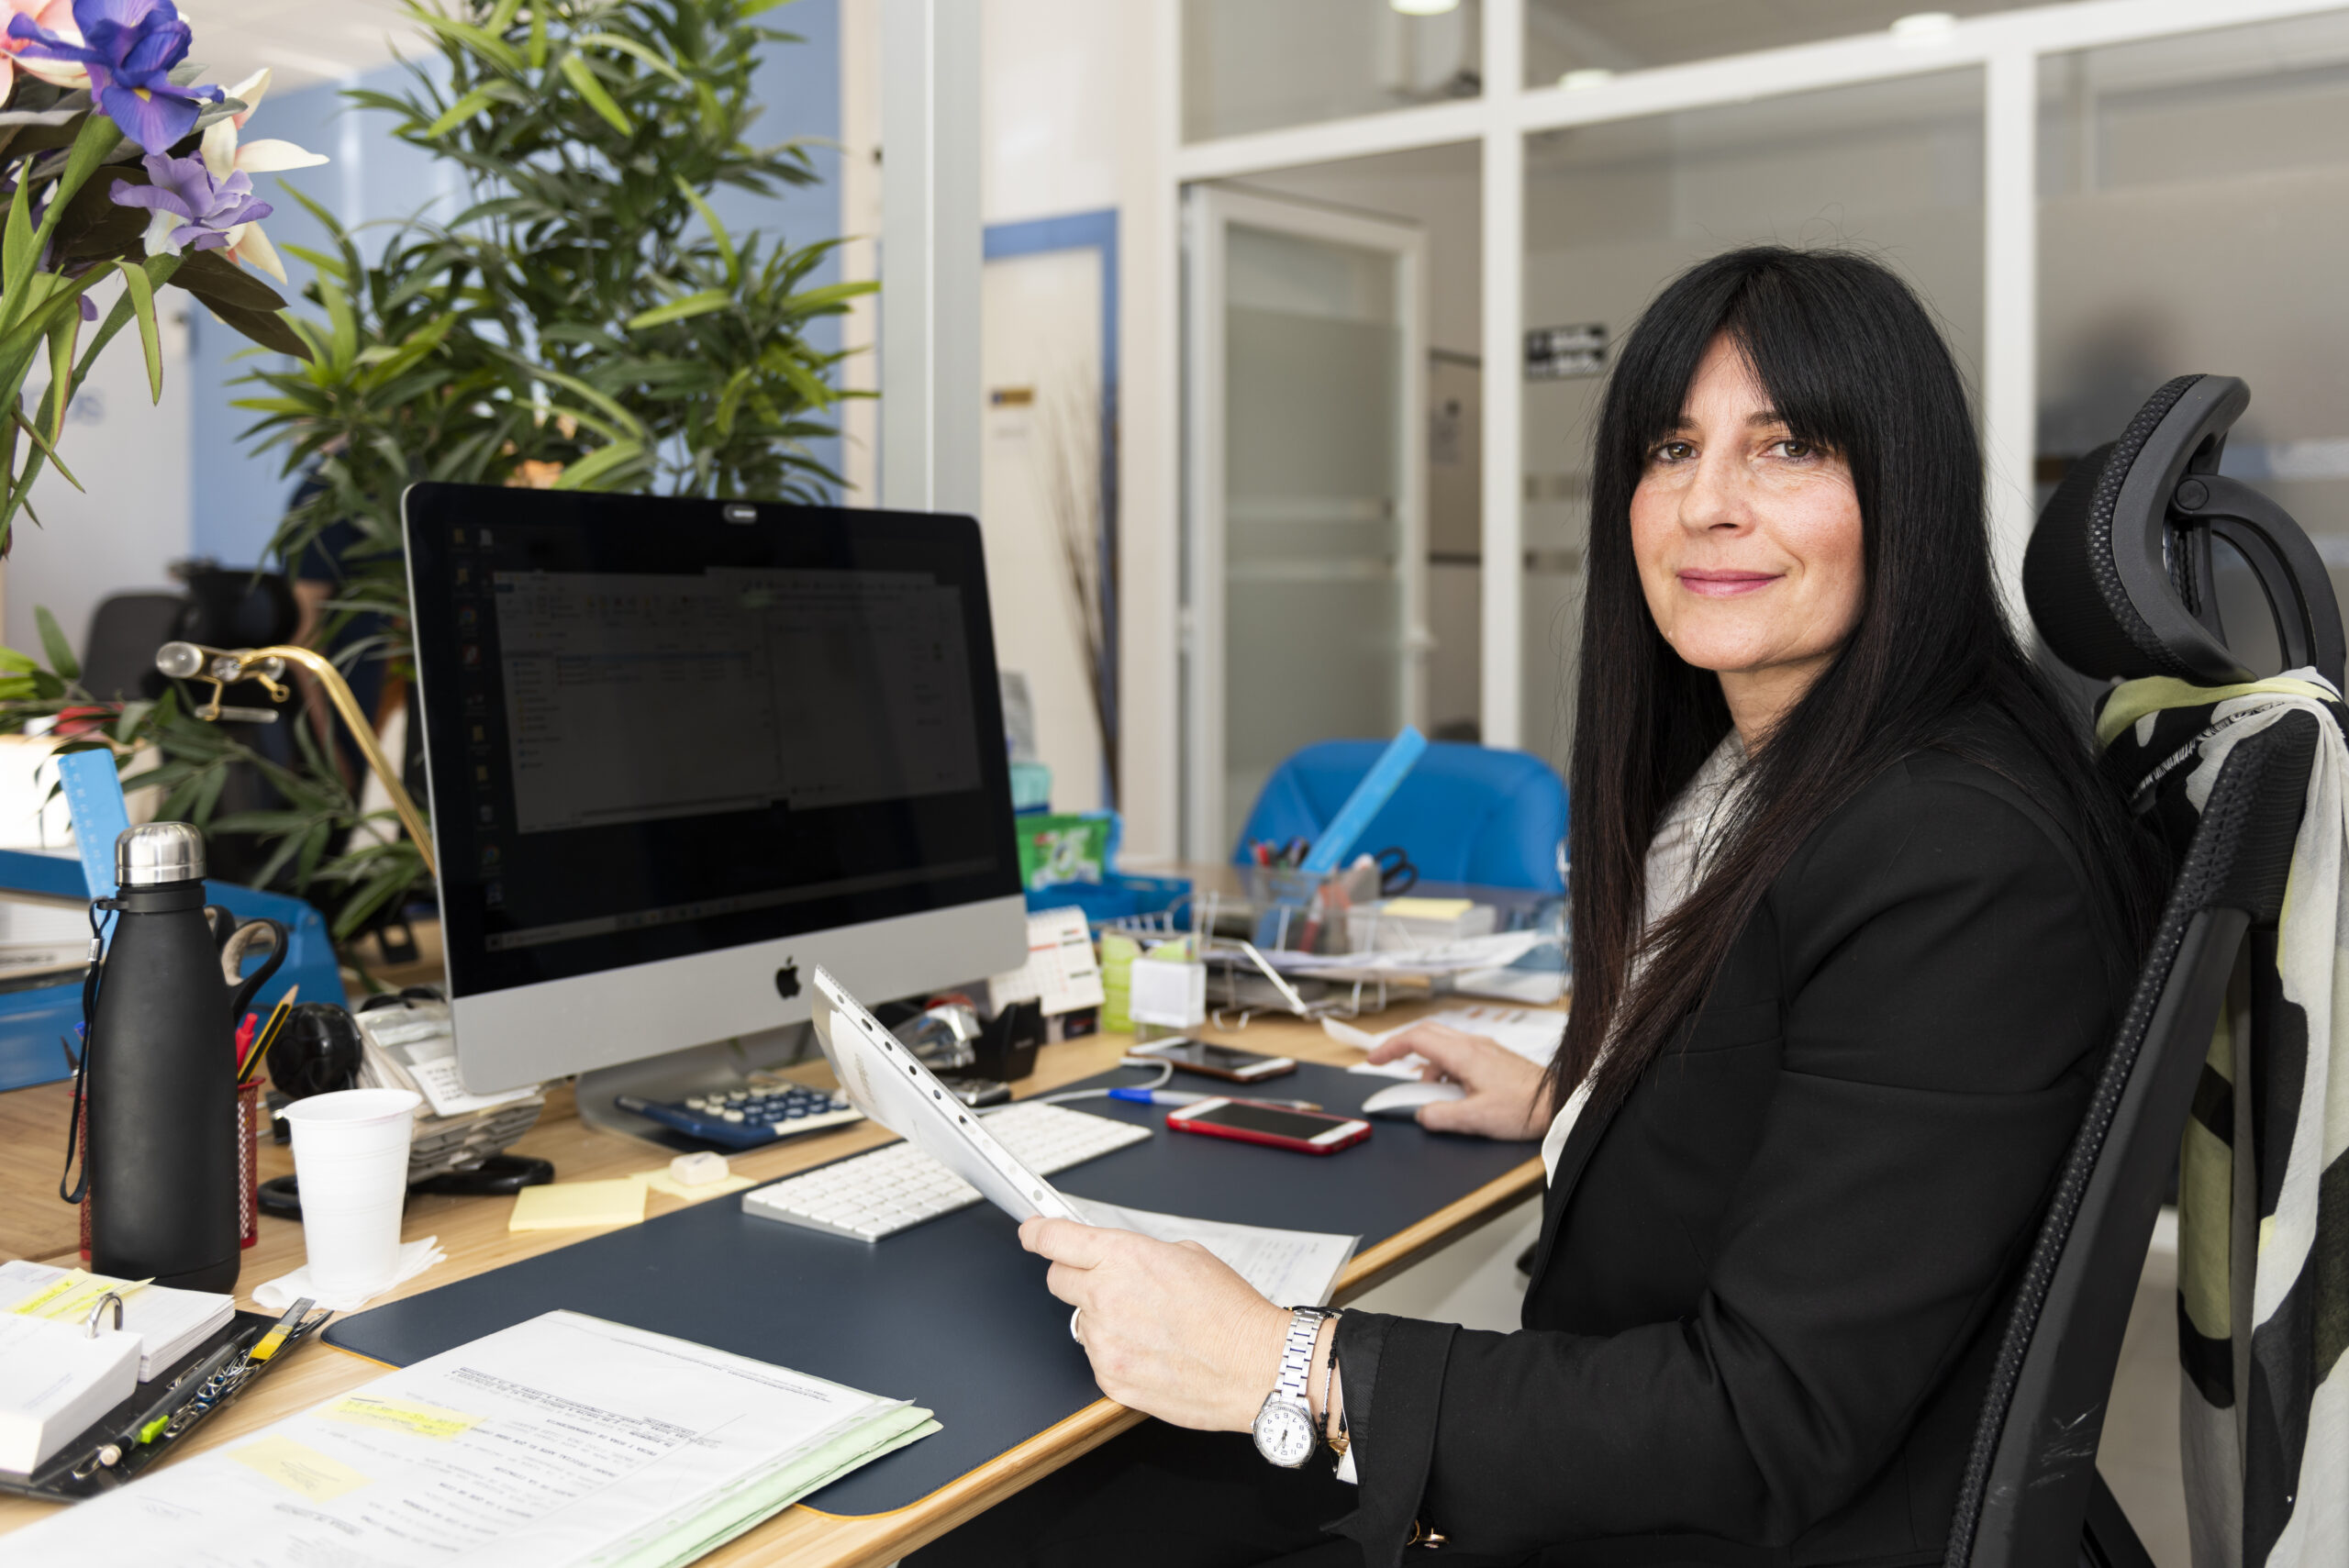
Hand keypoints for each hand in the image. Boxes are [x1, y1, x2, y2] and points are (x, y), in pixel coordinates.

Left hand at [1020, 1216, 1289, 1430]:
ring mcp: (1104, 1341)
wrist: (1256, 1368)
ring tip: (1152, 1327)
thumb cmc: (1233, 1313)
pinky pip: (1097, 1357)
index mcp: (1124, 1257)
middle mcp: (1106, 1297)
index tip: (1032, 1232)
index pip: (1055, 1239)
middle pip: (1057, 1279)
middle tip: (1109, 1284)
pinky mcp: (1110, 1378)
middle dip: (1077, 1276)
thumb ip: (1139, 1255)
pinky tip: (1153, 1351)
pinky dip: (1118, 1352)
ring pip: (1081, 1322)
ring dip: (1104, 1319)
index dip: (1038, 1233)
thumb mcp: (1188, 1257)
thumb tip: (1118, 1259)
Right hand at [1366, 1020, 1554, 1139]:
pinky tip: (1454, 1094)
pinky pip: (1460, 1056)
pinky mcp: (1494, 1059)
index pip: (1415, 1039)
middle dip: (1402, 1049)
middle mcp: (1474, 1045)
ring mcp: (1485, 1050)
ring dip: (1428, 1066)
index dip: (1389, 1047)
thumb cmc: (1526, 1107)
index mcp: (1464, 1054)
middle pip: (1427, 1034)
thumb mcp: (1476, 1119)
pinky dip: (1446, 1071)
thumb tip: (1422, 1114)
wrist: (1561, 1102)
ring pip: (1443, 1046)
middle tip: (1387, 1065)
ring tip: (1430, 1096)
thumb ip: (1441, 1116)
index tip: (1373, 1059)